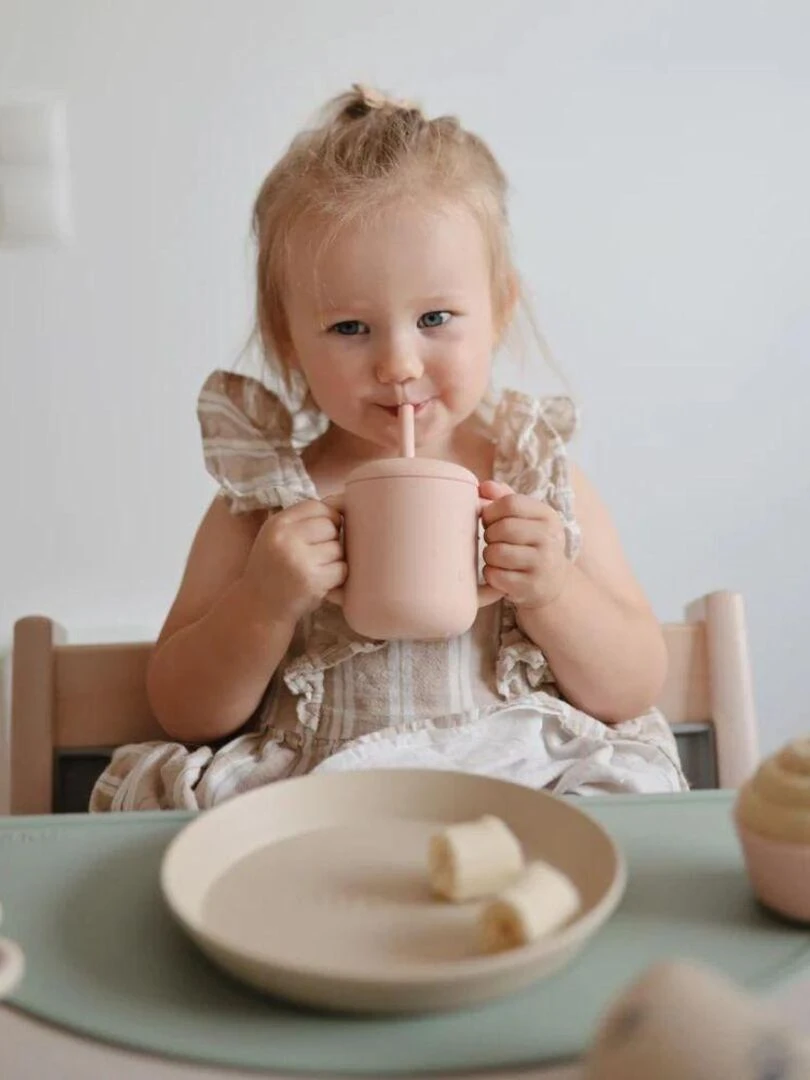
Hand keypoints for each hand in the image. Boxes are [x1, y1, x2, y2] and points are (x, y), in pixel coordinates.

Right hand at [243, 499, 345, 621]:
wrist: (259, 607)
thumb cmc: (272, 569)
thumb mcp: (276, 537)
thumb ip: (302, 520)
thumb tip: (343, 503)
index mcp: (277, 523)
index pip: (316, 506)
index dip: (326, 517)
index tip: (322, 532)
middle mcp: (286, 538)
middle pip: (330, 526)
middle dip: (330, 539)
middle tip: (317, 555)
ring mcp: (300, 560)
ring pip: (338, 548)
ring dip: (334, 559)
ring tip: (316, 569)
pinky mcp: (313, 580)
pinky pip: (341, 569)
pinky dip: (337, 576)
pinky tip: (321, 581)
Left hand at [480, 480, 570, 608]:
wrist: (553, 583)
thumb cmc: (532, 545)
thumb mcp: (527, 519)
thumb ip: (504, 498)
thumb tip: (483, 486)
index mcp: (548, 516)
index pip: (510, 502)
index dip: (491, 510)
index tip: (489, 520)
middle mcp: (549, 538)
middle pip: (503, 528)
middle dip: (489, 534)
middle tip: (492, 541)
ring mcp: (543, 564)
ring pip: (496, 552)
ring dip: (488, 555)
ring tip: (496, 557)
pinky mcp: (531, 586)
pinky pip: (495, 575)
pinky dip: (490, 574)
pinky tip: (499, 573)